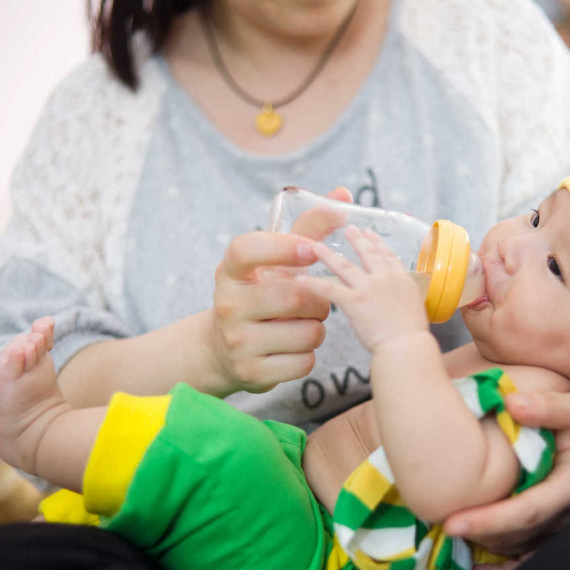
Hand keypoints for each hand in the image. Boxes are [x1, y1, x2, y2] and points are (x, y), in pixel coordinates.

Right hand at [207, 188, 350, 393]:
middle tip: (313, 301)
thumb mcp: (274, 262)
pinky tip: (293, 347)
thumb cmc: (260, 293)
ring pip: (308, 332)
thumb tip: (345, 196)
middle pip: (294, 296)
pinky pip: (305, 361)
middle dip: (317, 299)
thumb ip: (308, 229)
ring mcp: (237, 342)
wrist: (224, 349)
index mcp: (230, 270)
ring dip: (317, 328)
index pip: (248, 249)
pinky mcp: (251, 374)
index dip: (282, 247)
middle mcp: (228, 304)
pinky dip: (309, 354)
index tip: (310, 249)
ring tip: (301, 324)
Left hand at [296, 227, 428, 351]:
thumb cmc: (413, 338)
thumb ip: (403, 305)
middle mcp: (385, 279)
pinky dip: (313, 284)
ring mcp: (368, 288)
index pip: (388, 257)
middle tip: (349, 228)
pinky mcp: (354, 302)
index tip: (370, 234)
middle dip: (357, 239)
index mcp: (402, 281)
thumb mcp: (416, 313)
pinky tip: (300, 280)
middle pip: (367, 253)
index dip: (378, 243)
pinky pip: (329, 289)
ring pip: (344, 266)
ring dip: (327, 254)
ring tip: (315, 246)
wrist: (407, 345)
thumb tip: (397, 311)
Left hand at [444, 387, 569, 569]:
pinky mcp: (565, 524)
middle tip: (435, 524)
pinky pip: (536, 557)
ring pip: (524, 548)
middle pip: (519, 536)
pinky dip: (508, 567)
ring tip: (448, 539)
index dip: (489, 521)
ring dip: (488, 547)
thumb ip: (549, 407)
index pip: (526, 512)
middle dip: (478, 534)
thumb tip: (511, 403)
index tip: (453, 523)